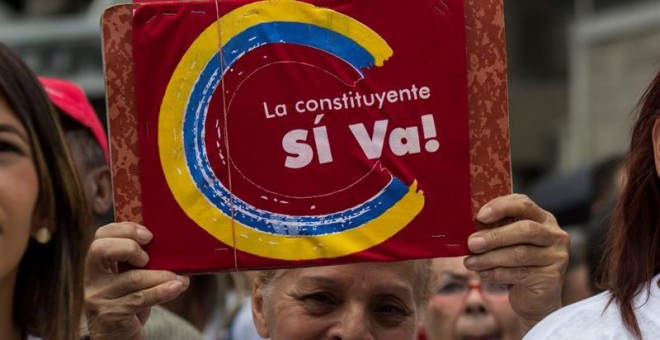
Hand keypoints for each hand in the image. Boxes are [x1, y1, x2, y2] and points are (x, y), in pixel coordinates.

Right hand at [84, 222, 189, 339]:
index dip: (124, 229)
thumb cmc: (129, 302)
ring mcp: (98, 298)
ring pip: (132, 278)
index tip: (148, 235)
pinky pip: (140, 299)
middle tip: (148, 257)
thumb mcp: (130, 278)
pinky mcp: (111, 315)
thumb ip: (141, 262)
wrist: (118, 338)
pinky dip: (163, 291)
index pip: (101, 236)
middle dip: (129, 246)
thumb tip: (174, 245)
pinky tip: (178, 286)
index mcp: (98, 264)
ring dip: (162, 275)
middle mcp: (92, 279)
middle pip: (100, 249)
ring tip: (180, 278)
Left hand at [463, 194, 568, 333]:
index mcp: (541, 218)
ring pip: (521, 254)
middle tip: (471, 243)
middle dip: (495, 236)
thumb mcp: (505, 242)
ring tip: (470, 263)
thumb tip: (467, 230)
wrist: (532, 297)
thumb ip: (493, 231)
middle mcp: (553, 234)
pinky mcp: (551, 278)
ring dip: (490, 258)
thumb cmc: (514, 263)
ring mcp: (556, 256)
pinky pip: (520, 274)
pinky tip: (483, 274)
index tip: (480, 216)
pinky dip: (497, 273)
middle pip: (525, 229)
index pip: (523, 204)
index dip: (501, 207)